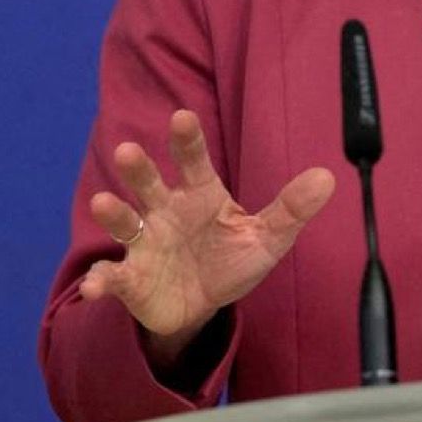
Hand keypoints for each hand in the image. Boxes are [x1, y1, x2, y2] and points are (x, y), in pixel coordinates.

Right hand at [81, 108, 334, 354]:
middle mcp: (165, 211)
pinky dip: (101, 281)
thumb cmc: (231, 259)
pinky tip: (93, 289)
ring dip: (113, 213)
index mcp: (200, 194)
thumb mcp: (267, 238)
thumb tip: (328, 177)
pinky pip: (113, 277)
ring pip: (125, 222)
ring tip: (101, 204)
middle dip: (139, 168)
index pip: (194, 161)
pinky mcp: (131, 278)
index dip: (188, 140)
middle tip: (128, 150)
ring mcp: (145, 243)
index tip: (182, 117)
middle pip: (149, 183)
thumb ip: (291, 209)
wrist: (202, 304)